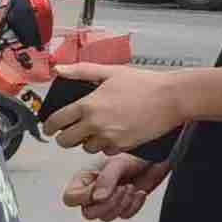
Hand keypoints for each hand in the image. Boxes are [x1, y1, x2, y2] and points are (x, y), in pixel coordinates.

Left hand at [43, 63, 192, 156]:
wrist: (172, 98)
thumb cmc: (144, 83)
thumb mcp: (110, 72)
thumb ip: (82, 71)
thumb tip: (59, 70)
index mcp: (88, 105)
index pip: (57, 121)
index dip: (49, 126)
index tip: (49, 128)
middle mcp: (96, 124)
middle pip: (66, 141)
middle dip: (65, 137)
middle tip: (70, 132)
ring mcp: (109, 137)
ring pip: (86, 148)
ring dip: (87, 141)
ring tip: (95, 130)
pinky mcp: (123, 146)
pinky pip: (106, 151)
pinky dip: (106, 145)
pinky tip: (113, 133)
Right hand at [62, 151, 167, 221]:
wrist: (156, 156)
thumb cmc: (134, 155)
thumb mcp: (118, 164)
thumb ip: (106, 180)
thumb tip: (97, 198)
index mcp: (85, 179)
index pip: (71, 198)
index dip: (84, 198)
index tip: (101, 187)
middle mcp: (93, 192)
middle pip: (88, 213)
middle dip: (108, 204)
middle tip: (122, 188)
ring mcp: (108, 200)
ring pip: (106, 217)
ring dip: (122, 204)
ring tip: (130, 187)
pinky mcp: (124, 205)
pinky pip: (124, 215)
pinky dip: (134, 205)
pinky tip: (140, 192)